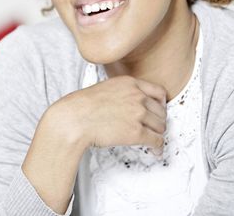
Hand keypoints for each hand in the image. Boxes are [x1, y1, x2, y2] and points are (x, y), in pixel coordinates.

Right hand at [50, 75, 166, 154]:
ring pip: (160, 126)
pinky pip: (156, 140)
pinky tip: (154, 150)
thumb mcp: (104, 89)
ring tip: (153, 140)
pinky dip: (157, 147)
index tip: (158, 110)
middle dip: (158, 121)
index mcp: (129, 83)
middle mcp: (136, 96)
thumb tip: (129, 105)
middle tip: (154, 128)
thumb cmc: (80, 107)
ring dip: (157, 135)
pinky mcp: (136, 132)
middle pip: (161, 111)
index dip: (160, 104)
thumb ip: (121, 93)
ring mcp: (137, 113)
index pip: (158, 91)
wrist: (73, 119)